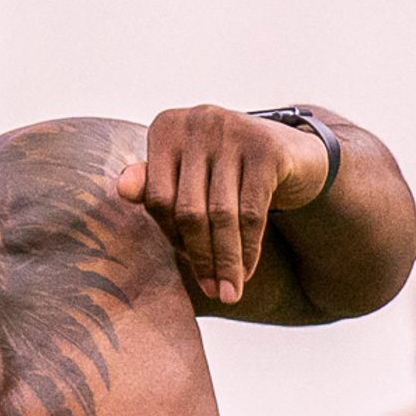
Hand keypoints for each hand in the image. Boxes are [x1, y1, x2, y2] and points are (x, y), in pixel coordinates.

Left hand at [118, 106, 330, 306]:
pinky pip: (252, 213)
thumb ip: (155, 185)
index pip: (157, 197)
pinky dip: (249, 250)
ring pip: (222, 215)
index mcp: (167, 128)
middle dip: (201, 258)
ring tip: (230, 293)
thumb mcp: (190, 178)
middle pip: (189, 209)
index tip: (188, 263)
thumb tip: (121, 189)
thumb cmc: (229, 173)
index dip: (172, 237)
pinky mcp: (266, 149)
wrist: (294, 156)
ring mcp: (233, 131)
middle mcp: (197, 122)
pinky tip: (247, 272)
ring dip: (226, 262)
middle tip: (213, 292)